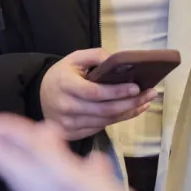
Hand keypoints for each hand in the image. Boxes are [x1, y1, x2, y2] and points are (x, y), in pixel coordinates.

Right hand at [38, 48, 158, 140]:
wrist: (40, 96)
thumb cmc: (61, 75)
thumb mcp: (74, 59)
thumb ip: (95, 55)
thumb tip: (118, 61)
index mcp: (64, 85)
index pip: (94, 92)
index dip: (117, 92)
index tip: (136, 88)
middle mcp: (65, 107)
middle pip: (104, 110)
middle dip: (130, 103)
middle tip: (150, 94)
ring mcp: (68, 124)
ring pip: (105, 121)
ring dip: (128, 112)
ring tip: (145, 101)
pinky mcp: (72, 134)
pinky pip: (100, 128)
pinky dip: (118, 120)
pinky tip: (132, 110)